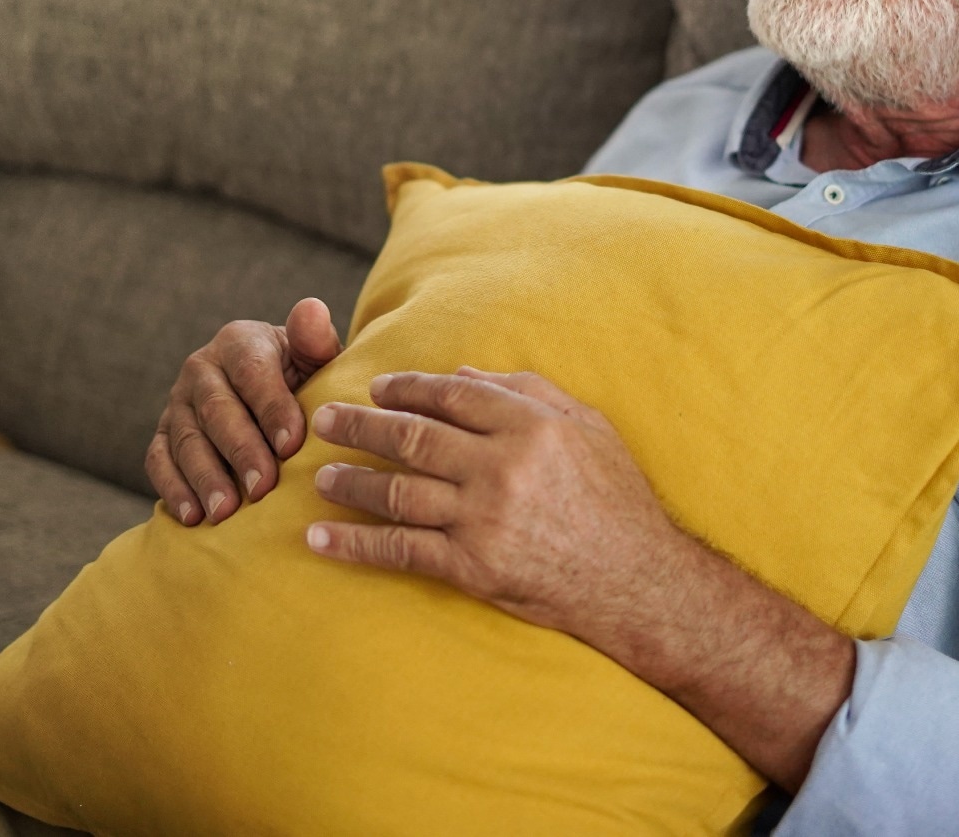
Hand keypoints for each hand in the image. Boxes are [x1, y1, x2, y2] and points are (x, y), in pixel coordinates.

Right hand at [145, 298, 342, 525]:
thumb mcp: (316, 359)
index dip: (272, 409)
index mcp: (239, 342)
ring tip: (226, 512)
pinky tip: (192, 517)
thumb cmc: (302, 379)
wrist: (271, 396)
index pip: (253, 373)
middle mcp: (201, 368)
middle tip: (263, 488)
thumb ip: (315, 340)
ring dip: (205, 478)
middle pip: (217, 410)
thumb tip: (311, 309)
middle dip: (241, 451)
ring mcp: (177, 403)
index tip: (292, 446)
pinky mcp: (162, 434)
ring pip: (187, 440)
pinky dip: (173, 489)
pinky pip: (159, 461)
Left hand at [305, 367, 693, 643]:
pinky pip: (401, 551)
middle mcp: (501, 468)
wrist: (638, 582)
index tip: (376, 387)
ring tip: (320, 478)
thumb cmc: (617, 499)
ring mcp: (483, 519)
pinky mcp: (472, 567)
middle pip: (413, 438)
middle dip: (361, 426)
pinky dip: (356, 545)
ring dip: (351, 483)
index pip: (452, 395)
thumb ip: (528, 392)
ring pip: (398, 492)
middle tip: (324, 419)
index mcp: (530, 426)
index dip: (406, 388)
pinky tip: (322, 541)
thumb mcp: (590, 427)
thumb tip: (461, 376)